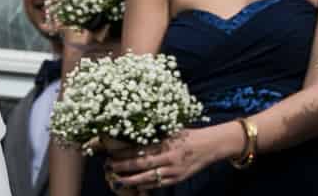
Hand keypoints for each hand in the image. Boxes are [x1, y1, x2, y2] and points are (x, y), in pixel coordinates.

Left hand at [105, 127, 227, 188]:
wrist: (209, 146)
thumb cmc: (186, 134)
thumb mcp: (168, 130)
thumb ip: (152, 135)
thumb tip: (130, 132)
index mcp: (164, 144)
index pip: (139, 151)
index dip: (123, 155)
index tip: (110, 155)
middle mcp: (168, 159)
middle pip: (141, 166)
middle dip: (123, 168)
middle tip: (108, 168)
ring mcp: (174, 171)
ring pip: (149, 179)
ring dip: (132, 180)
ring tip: (118, 180)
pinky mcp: (178, 179)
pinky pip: (159, 185)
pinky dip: (146, 186)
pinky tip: (135, 186)